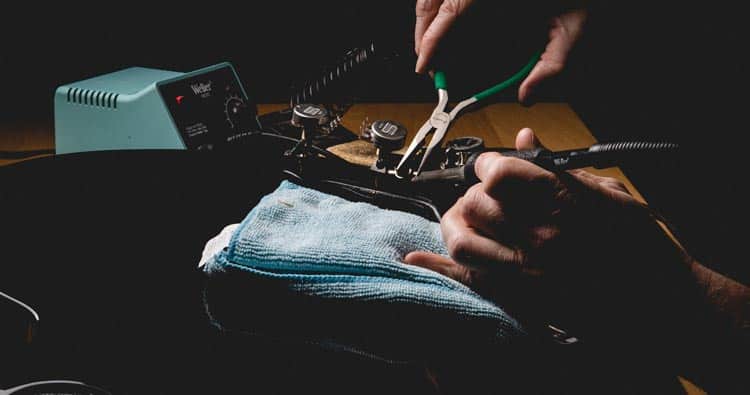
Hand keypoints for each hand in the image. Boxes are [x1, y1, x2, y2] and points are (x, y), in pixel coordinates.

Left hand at [405, 129, 694, 338]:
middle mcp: (539, 233)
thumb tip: (527, 139)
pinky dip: (437, 265)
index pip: (498, 170)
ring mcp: (528, 269)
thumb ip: (560, 167)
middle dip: (474, 196)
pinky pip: (467, 280)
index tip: (491, 169)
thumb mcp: (609, 194)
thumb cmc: (639, 244)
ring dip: (457, 226)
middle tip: (485, 199)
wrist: (658, 300)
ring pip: (463, 240)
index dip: (488, 166)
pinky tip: (416, 256)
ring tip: (466, 222)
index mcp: (562, 200)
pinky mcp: (522, 298)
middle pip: (476, 203)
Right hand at [414, 1, 587, 102]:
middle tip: (426, 60)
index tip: (425, 63)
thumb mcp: (576, 22)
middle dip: (424, 31)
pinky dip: (441, 7)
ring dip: (429, 18)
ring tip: (432, 44)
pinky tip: (448, 22)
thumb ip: (553, 62)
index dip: (431, 39)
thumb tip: (528, 95)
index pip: (452, 10)